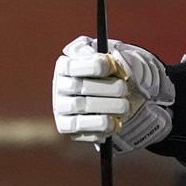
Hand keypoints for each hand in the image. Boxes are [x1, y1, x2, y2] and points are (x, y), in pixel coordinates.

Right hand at [52, 36, 174, 151]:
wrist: (107, 100)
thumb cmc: (108, 77)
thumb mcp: (109, 61)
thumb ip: (106, 57)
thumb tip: (104, 57)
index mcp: (67, 65)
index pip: (76, 62)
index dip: (98, 65)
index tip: (114, 68)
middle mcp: (60, 86)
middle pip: (80, 86)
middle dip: (109, 88)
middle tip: (125, 90)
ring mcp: (61, 107)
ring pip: (81, 106)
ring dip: (109, 106)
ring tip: (124, 106)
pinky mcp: (66, 126)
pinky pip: (80, 128)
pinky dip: (102, 125)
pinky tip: (115, 123)